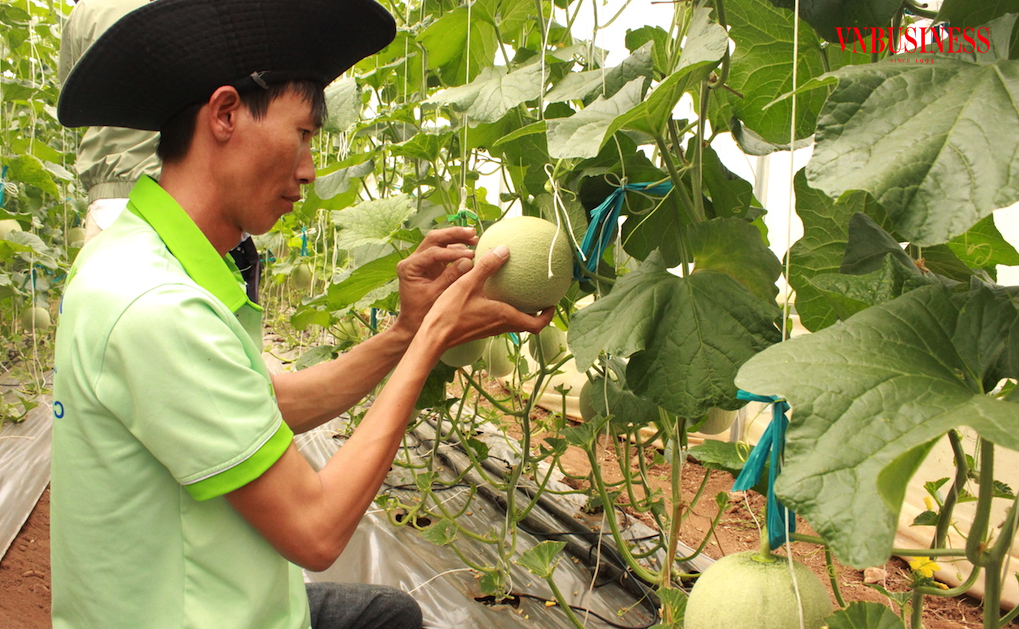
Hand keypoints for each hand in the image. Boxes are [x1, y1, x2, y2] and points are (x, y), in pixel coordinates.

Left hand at [391, 226, 477, 333]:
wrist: (413, 324)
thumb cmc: (422, 313)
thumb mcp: (437, 295)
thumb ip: (451, 277)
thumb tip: (469, 260)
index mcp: (409, 267)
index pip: (432, 252)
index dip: (452, 252)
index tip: (471, 255)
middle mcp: (412, 260)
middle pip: (434, 239)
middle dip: (454, 234)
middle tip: (473, 233)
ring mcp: (421, 261)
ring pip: (439, 241)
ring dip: (457, 238)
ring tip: (475, 239)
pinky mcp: (430, 264)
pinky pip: (444, 251)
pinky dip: (457, 248)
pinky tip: (470, 249)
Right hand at [421, 244, 553, 350]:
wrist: (433, 337)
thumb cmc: (450, 313)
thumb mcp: (468, 283)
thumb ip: (486, 266)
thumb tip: (504, 249)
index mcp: (504, 316)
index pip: (536, 324)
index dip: (548, 315)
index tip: (552, 303)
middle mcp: (500, 326)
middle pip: (527, 325)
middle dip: (537, 313)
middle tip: (540, 297)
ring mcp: (490, 330)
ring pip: (514, 323)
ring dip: (522, 312)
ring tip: (521, 295)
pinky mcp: (480, 330)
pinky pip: (500, 321)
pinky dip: (505, 311)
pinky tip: (494, 296)